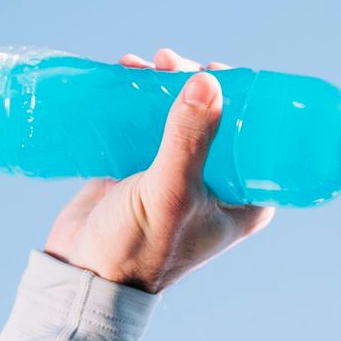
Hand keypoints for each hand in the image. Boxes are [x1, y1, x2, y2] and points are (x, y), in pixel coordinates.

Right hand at [42, 48, 274, 293]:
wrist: (82, 276)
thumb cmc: (138, 249)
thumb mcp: (170, 192)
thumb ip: (189, 139)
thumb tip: (206, 81)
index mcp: (244, 200)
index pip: (258, 135)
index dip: (242, 96)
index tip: (216, 69)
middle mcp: (217, 185)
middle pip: (218, 117)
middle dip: (195, 82)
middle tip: (169, 64)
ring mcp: (179, 175)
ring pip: (182, 115)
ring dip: (164, 84)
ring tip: (142, 65)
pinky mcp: (143, 167)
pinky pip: (148, 123)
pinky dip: (139, 98)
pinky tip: (126, 73)